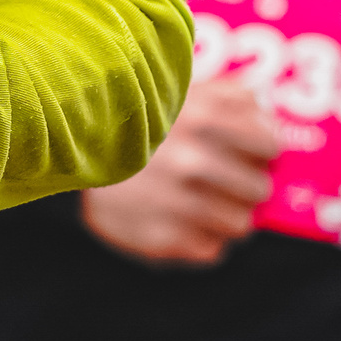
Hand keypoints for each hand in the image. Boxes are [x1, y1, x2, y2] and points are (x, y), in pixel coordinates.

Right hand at [79, 79, 278, 265]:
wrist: (69, 150)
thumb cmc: (141, 120)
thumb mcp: (183, 91)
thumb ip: (234, 97)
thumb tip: (270, 120)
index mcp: (204, 118)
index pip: (269, 145)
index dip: (263, 149)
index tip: (252, 151)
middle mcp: (193, 162)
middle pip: (258, 190)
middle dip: (247, 185)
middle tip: (229, 180)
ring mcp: (177, 203)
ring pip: (239, 224)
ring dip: (227, 214)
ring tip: (205, 201)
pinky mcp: (162, 238)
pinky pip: (210, 248)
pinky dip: (201, 236)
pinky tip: (180, 217)